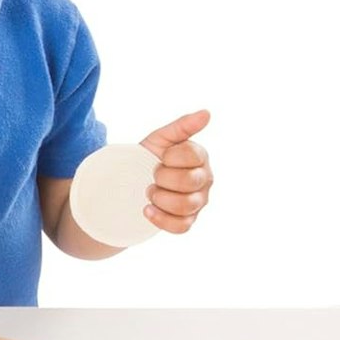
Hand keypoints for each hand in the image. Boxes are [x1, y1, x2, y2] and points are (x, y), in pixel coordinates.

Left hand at [139, 109, 212, 234]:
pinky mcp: (189, 221)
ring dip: (160, 198)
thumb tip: (206, 113)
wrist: (132, 184)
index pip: (193, 155)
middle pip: (189, 181)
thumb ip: (182, 126)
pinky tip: (147, 209)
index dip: (170, 157)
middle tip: (153, 175)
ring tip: (150, 191)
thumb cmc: (149, 158)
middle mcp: (205, 180)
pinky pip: (180, 226)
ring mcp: (199, 202)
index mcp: (201, 157)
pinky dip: (160, 218)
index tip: (161, 157)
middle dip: (163, 178)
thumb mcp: (161, 139)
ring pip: (185, 205)